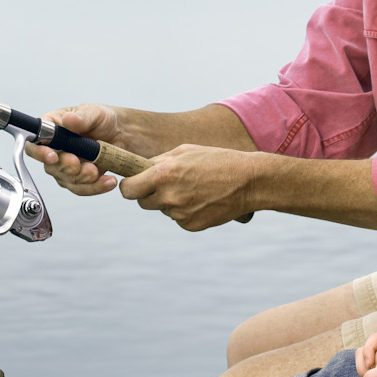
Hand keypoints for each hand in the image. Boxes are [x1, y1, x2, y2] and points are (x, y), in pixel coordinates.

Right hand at [24, 103, 129, 196]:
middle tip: (78, 163)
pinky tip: (107, 180)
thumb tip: (68, 119)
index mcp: (52, 129)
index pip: (35, 144)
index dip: (39, 152)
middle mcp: (56, 149)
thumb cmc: (102, 119)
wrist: (120, 134)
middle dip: (66, 167)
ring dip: (82, 178)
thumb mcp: (94, 113)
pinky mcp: (79, 179)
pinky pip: (82, 188)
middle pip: (50, 166)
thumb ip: (82, 117)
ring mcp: (66, 166)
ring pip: (67, 180)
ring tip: (96, 171)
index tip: (52, 156)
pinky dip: (95, 187)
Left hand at [116, 143, 259, 231]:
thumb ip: (159, 161)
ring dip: (169, 201)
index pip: (128, 190)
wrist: (248, 181)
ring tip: (192, 188)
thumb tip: (140, 169)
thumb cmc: (216, 160)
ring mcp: (180, 214)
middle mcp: (169, 197)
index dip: (129, 186)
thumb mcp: (185, 151)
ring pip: (162, 209)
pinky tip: (201, 199)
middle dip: (149, 194)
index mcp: (163, 175)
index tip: (133, 183)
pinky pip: (178, 219)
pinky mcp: (191, 225)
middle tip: (166, 184)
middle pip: (142, 202)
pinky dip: (185, 211)